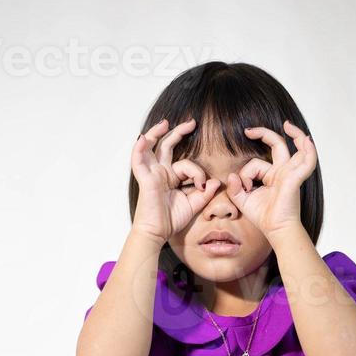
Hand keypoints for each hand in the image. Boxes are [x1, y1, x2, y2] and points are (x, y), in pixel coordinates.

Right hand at [129, 118, 222, 242]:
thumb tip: (216, 181)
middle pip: (166, 146)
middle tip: (192, 123)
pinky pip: (139, 161)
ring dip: (156, 133)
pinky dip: (139, 149)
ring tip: (165, 123)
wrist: (157, 233)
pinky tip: (142, 138)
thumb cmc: (170, 220)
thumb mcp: (194, 204)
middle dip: (178, 132)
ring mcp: (151, 174)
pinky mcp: (145, 179)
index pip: (186, 164)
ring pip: (151, 148)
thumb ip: (205, 193)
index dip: (197, 172)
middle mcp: (160, 172)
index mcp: (170, 177)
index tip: (203, 185)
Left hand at [225, 121, 317, 238]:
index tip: (242, 184)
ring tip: (287, 125)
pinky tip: (306, 140)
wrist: (275, 229)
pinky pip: (307, 162)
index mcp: (272, 175)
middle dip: (265, 134)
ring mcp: (291, 174)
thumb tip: (232, 175)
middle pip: (278, 145)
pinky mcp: (296, 179)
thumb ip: (235, 188)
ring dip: (297, 135)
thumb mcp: (242, 200)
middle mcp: (283, 171)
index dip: (246, 172)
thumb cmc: (263, 216)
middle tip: (249, 130)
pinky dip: (309, 150)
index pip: (256, 163)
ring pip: (297, 149)